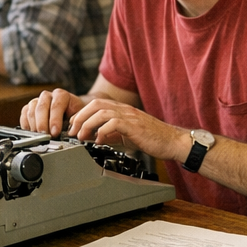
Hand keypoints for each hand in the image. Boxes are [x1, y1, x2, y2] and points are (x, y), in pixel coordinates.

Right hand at [21, 88, 85, 138]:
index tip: (55, 132)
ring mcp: (36, 101)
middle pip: (41, 108)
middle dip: (43, 124)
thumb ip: (75, 122)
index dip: (55, 120)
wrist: (69, 112)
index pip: (56, 105)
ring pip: (31, 112)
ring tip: (41, 137)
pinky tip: (33, 133)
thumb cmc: (74, 115)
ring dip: (35, 127)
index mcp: (61, 95)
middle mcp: (47, 96)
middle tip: (46, 136)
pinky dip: (27, 126)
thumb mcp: (78, 117)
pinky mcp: (28, 108)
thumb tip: (71, 131)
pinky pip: (23, 116)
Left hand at [67, 97, 188, 160]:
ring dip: (87, 124)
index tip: (74, 126)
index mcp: (123, 111)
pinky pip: (114, 123)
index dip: (82, 114)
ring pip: (102, 112)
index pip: (97, 105)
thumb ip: (112, 135)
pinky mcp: (135, 125)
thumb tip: (95, 137)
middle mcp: (125, 110)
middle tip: (73, 131)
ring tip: (82, 136)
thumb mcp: (127, 136)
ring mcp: (130, 116)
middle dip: (80, 117)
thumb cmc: (154, 139)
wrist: (173, 142)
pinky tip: (99, 141)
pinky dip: (102, 131)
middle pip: (96, 104)